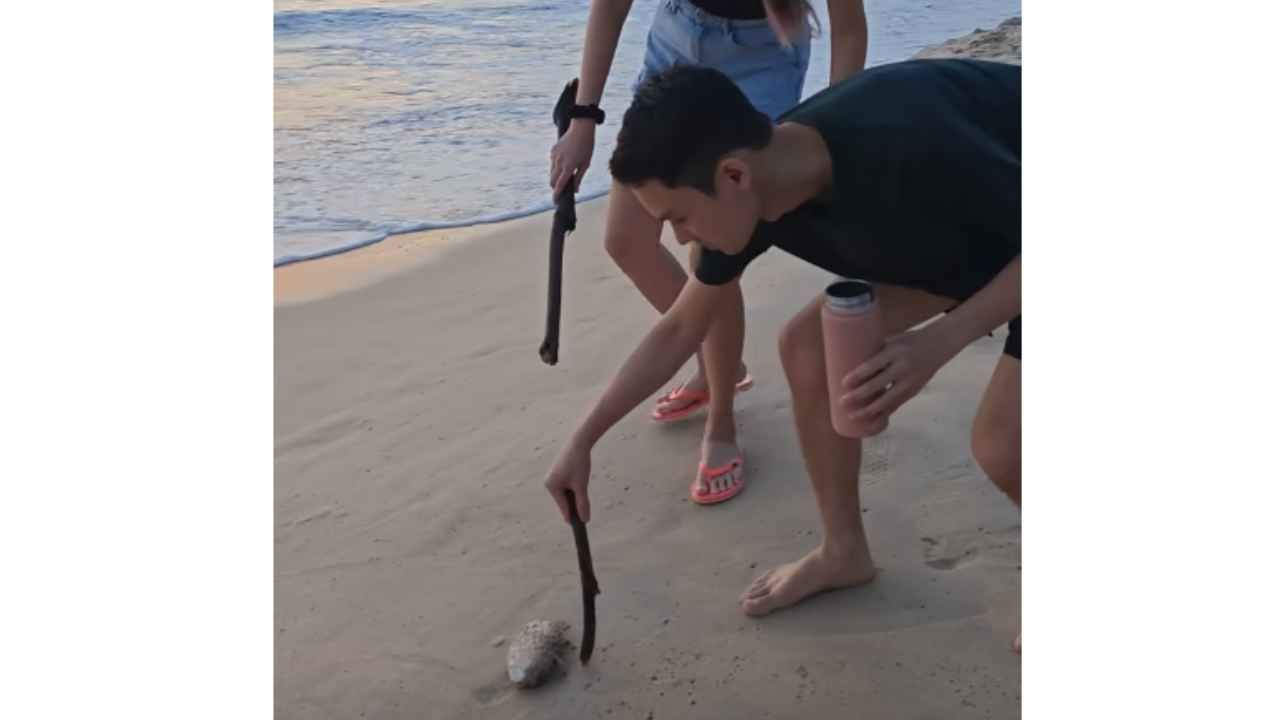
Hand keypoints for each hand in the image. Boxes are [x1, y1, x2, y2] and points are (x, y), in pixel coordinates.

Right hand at [545, 440, 591, 523]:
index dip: (573, 517)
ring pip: (567, 494)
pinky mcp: (559, 473)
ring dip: (577, 494)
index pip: (564, 508)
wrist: (579, 442)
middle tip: (587, 505)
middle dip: (576, 503)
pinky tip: (581, 482)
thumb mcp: (581, 485)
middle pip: (565, 502)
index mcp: (551, 487)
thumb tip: (584, 520)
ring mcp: (553, 478)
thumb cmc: (579, 463)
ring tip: (583, 483)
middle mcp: (549, 483)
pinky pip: (568, 487)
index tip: (580, 529)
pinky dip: (575, 488)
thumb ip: (582, 503)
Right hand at [549, 120, 594, 198]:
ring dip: (556, 176)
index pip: (560, 184)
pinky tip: (566, 161)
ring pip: (552, 172)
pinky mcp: (553, 150)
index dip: (557, 194)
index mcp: (568, 166)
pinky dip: (557, 166)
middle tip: (562, 188)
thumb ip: (579, 178)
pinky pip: (553, 162)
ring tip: (567, 172)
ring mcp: (554, 156)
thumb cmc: (586, 147)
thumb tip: (576, 190)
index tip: (555, 200)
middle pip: (552, 180)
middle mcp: (559, 162)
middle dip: (555, 186)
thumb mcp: (586, 164)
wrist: (581, 129)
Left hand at [839, 328, 954, 425]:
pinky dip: (882, 415)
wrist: (938, 345)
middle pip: (877, 385)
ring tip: (852, 416)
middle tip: (842, 401)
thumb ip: (875, 354)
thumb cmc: (907, 341)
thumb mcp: (892, 341)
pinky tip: (870, 422)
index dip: (857, 376)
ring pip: (887, 401)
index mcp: (894, 352)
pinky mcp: (913, 392)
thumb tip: (849, 364)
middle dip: (858, 396)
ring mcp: (909, 382)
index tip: (843, 383)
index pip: (873, 365)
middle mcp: (902, 368)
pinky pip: (895, 406)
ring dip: (868, 411)